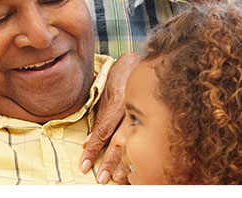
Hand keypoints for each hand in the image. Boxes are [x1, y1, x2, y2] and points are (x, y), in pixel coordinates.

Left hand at [79, 52, 140, 183]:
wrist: (146, 61)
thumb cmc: (121, 76)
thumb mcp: (106, 94)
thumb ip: (99, 118)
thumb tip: (89, 141)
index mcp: (118, 102)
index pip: (103, 132)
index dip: (92, 150)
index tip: (84, 166)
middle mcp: (133, 109)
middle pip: (121, 142)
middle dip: (111, 162)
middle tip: (103, 179)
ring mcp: (147, 114)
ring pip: (137, 143)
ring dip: (127, 163)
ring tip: (119, 179)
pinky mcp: (157, 117)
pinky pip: (148, 139)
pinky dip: (142, 154)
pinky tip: (138, 167)